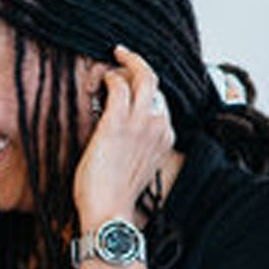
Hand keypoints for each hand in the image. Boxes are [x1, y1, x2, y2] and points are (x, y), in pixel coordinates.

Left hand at [73, 45, 176, 233]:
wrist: (109, 213)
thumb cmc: (116, 197)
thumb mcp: (136, 169)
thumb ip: (136, 149)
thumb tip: (123, 137)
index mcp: (164, 139)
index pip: (159, 101)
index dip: (144, 88)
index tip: (131, 83)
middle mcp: (158, 127)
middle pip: (155, 83)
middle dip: (139, 64)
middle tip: (123, 54)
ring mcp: (140, 124)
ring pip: (143, 76)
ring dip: (128, 62)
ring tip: (116, 55)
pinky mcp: (117, 125)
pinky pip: (119, 86)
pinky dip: (111, 77)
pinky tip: (103, 80)